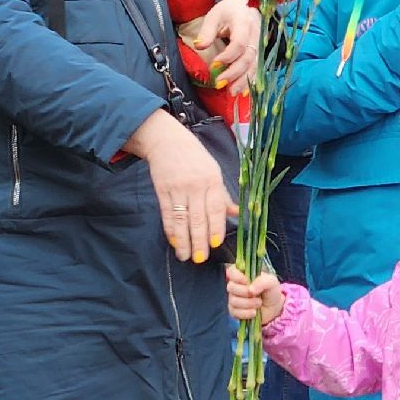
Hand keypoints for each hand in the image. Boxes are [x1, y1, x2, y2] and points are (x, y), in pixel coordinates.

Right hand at [124, 109, 237, 262]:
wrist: (167, 141)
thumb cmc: (195, 157)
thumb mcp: (214, 171)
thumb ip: (223, 195)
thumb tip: (237, 213)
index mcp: (212, 180)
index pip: (215, 208)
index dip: (215, 227)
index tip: (215, 244)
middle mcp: (195, 185)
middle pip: (197, 218)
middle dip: (199, 240)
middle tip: (200, 259)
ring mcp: (177, 188)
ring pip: (181, 219)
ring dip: (183, 240)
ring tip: (185, 256)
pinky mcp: (162, 190)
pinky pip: (167, 213)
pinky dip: (170, 229)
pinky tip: (173, 240)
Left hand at [188, 0, 259, 94]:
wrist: (247, 5)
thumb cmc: (228, 10)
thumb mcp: (214, 15)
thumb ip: (207, 31)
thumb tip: (199, 46)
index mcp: (244, 22)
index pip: (239, 43)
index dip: (228, 56)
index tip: (214, 65)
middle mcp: (256, 34)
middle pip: (248, 57)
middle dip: (234, 73)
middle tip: (219, 83)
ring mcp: (260, 44)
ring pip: (255, 65)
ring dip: (244, 81)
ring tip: (231, 92)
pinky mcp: (260, 51)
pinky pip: (257, 68)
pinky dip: (251, 80)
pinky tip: (243, 91)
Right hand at [226, 265, 284, 325]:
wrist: (274, 308)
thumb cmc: (271, 291)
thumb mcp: (272, 282)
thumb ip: (262, 281)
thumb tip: (250, 290)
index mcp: (242, 275)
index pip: (231, 271)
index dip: (236, 276)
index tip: (246, 281)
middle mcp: (235, 285)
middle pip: (230, 287)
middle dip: (244, 292)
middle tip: (256, 295)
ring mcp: (233, 298)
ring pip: (233, 301)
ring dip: (248, 303)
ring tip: (259, 303)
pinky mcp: (234, 311)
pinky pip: (234, 312)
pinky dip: (245, 313)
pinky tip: (254, 312)